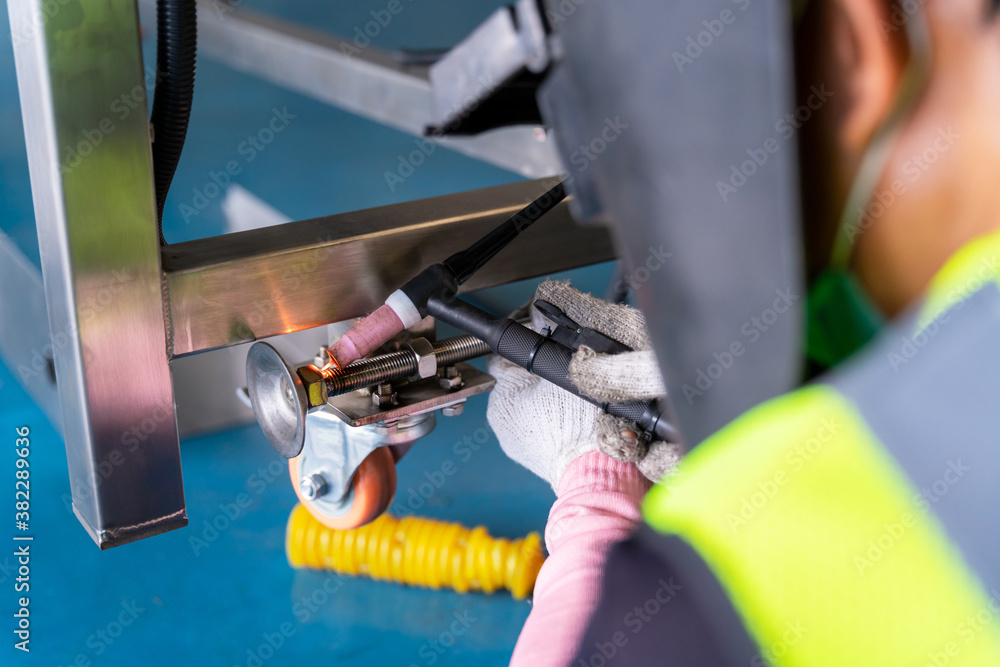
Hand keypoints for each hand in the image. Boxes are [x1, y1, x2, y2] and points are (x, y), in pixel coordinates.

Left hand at [486, 280, 682, 489]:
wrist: (599, 475)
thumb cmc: (582, 429)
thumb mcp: (565, 370)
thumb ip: (548, 341)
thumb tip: (539, 313)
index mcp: (502, 398)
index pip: (507, 356)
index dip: (528, 340)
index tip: (544, 332)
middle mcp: (502, 421)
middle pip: (520, 378)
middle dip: (541, 368)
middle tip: (568, 364)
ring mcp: (518, 441)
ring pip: (533, 402)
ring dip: (550, 393)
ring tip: (575, 394)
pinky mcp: (535, 456)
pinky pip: (542, 424)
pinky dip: (556, 417)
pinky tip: (575, 417)